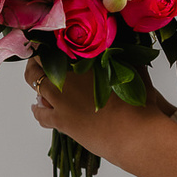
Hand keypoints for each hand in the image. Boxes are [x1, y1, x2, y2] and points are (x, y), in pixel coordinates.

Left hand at [23, 56, 160, 162]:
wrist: (136, 133)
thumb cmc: (140, 104)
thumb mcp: (135, 71)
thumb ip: (126, 56)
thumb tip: (127, 43)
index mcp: (84, 60)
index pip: (54, 45)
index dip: (47, 44)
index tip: (46, 43)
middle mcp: (67, 77)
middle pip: (40, 63)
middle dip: (37, 61)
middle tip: (39, 60)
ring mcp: (61, 99)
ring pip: (36, 85)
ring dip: (36, 82)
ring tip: (39, 82)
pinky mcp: (60, 120)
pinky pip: (40, 114)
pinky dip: (38, 109)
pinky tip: (39, 107)